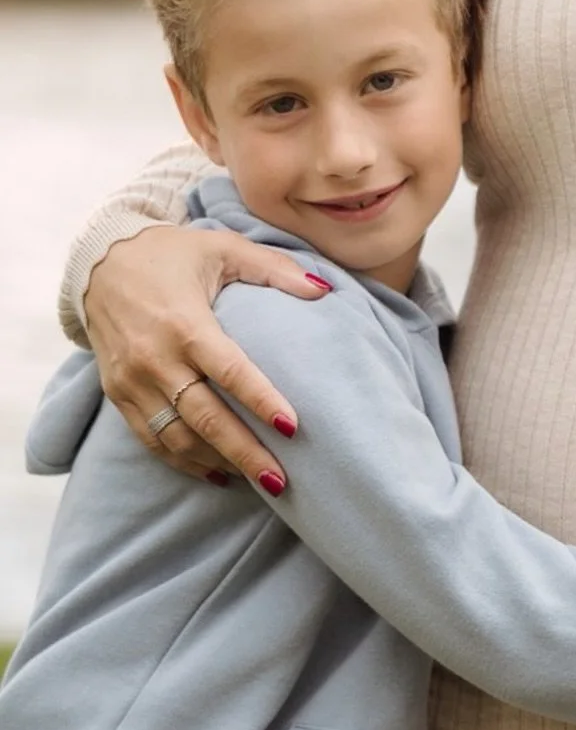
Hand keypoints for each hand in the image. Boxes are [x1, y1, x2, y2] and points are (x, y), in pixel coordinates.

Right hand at [83, 225, 329, 490]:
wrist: (98, 262)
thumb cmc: (170, 255)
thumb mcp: (222, 247)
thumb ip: (273, 269)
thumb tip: (324, 289)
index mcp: (184, 324)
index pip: (229, 371)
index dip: (261, 401)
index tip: (293, 428)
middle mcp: (154, 358)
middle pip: (205, 417)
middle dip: (245, 452)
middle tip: (281, 481)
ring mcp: (132, 381)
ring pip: (178, 437)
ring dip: (219, 462)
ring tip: (258, 482)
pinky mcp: (117, 394)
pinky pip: (151, 439)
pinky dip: (184, 461)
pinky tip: (218, 474)